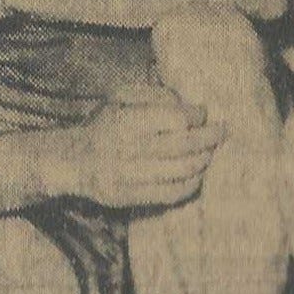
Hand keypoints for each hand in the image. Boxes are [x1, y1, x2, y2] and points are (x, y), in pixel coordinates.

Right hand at [63, 84, 226, 208]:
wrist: (72, 161)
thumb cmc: (104, 124)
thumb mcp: (120, 97)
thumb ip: (155, 95)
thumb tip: (189, 105)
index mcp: (124, 121)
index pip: (174, 119)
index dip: (195, 115)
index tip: (202, 112)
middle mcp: (126, 151)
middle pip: (183, 146)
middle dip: (209, 138)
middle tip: (221, 131)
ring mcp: (128, 177)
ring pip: (181, 171)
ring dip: (203, 160)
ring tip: (210, 151)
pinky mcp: (130, 198)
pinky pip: (171, 194)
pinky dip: (191, 184)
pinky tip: (197, 173)